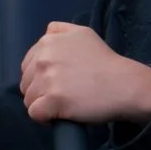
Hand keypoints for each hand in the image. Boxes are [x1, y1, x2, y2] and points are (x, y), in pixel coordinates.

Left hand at [18, 22, 150, 126]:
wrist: (124, 84)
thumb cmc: (106, 62)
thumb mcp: (83, 34)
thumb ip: (60, 30)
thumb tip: (46, 33)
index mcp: (48, 42)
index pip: (28, 65)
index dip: (39, 77)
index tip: (57, 83)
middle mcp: (45, 58)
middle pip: (26, 83)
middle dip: (40, 91)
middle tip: (62, 95)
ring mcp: (48, 79)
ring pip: (28, 99)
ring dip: (42, 105)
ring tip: (62, 105)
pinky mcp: (53, 100)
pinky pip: (35, 113)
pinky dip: (44, 118)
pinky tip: (58, 116)